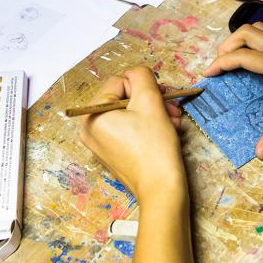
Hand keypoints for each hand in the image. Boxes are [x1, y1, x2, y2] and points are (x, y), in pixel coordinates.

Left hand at [80, 66, 186, 201]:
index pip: (120, 82)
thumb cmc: (154, 148)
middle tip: (172, 107)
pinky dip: (148, 126)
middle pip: (125, 98)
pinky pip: (129, 129)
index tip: (164, 96)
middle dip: (152, 100)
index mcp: (91, 115)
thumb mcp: (150, 101)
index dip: (144, 86)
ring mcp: (100, 143)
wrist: (162, 190)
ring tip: (173, 121)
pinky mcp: (113, 153)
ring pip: (130, 113)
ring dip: (154, 112)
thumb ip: (142, 77)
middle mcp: (90, 129)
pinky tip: (166, 131)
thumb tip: (137, 73)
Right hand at [204, 23, 262, 158]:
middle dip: (226, 46)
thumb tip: (260, 151)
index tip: (209, 74)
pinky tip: (255, 57)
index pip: (243, 56)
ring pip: (257, 29)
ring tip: (232, 59)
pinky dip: (254, 41)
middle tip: (219, 66)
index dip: (221, 63)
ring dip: (240, 39)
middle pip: (245, 33)